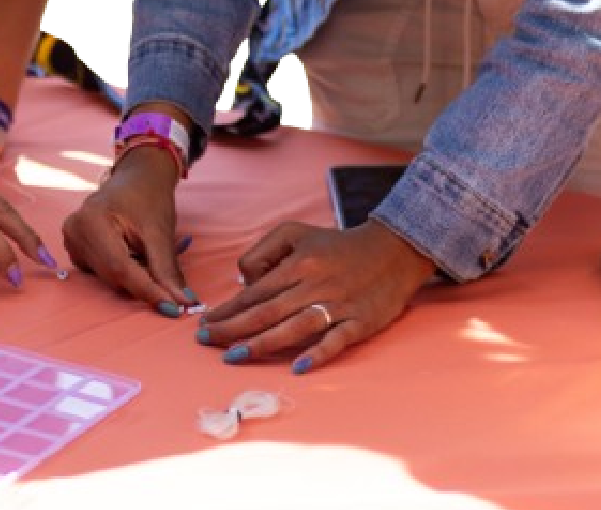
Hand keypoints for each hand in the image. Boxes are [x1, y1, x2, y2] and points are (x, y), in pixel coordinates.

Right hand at [62, 147, 194, 316]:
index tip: (172, 309)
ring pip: (108, 277)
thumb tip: (182, 302)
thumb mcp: (160, 232)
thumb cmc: (148, 197)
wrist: (137, 177)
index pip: (120, 268)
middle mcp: (74, 231)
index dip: (147, 291)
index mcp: (91, 221)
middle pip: (113, 275)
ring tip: (148, 256)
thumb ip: (167, 270)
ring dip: (133, 277)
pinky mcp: (75, 248)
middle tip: (171, 287)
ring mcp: (71, 241)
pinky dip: (123, 272)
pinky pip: (101, 272)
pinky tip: (133, 255)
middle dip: (143, 284)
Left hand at [198, 219, 436, 372]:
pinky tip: (298, 367)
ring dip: (263, 343)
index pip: (254, 292)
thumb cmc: (336, 245)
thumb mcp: (295, 233)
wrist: (393, 250)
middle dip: (232, 328)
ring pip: (295, 327)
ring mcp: (339, 305)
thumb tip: (244, 281)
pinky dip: (318, 353)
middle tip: (206, 342)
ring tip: (234, 356)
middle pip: (266, 311)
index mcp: (297, 265)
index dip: (228, 309)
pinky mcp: (361, 322)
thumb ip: (263, 251)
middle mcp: (315, 285)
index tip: (206, 323)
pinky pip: (336, 340)